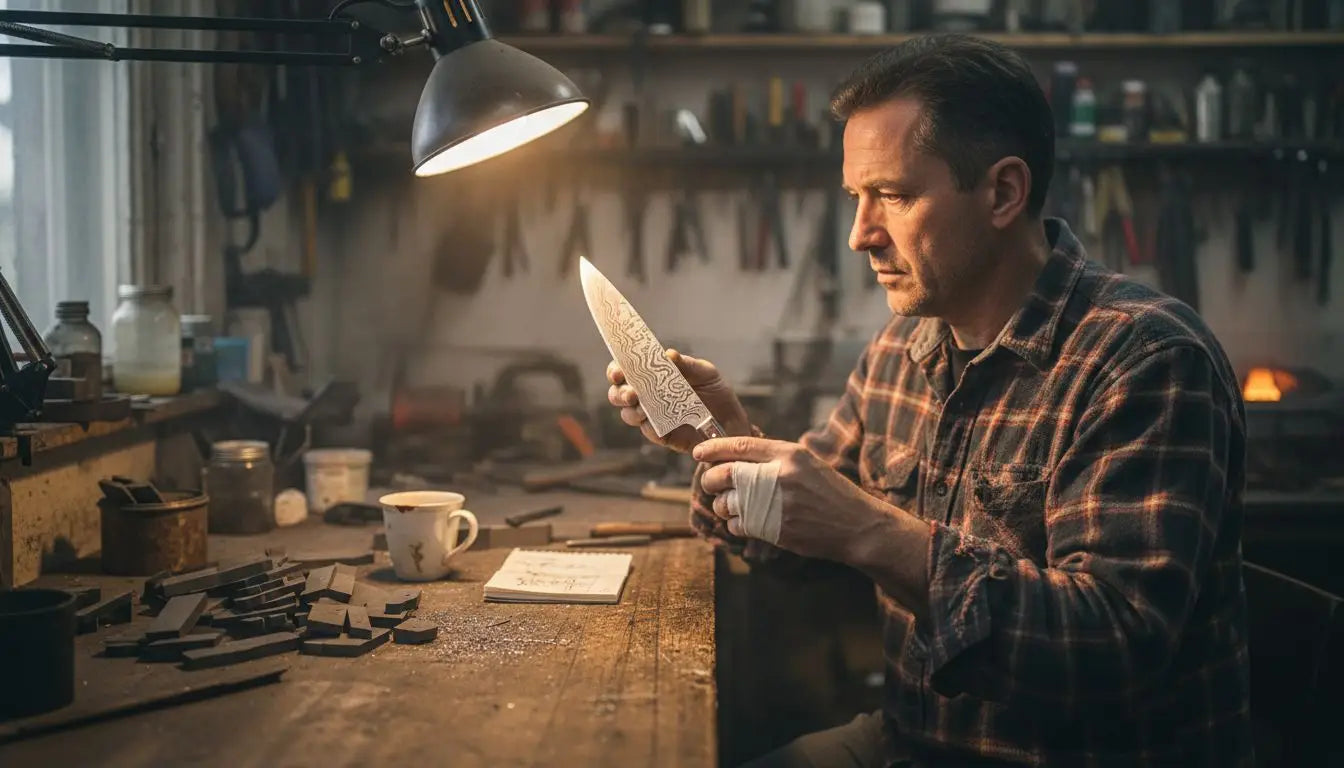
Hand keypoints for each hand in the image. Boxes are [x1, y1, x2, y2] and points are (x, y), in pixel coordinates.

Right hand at [606, 349, 752, 453]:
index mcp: (653, 376)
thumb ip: (687, 364)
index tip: (618, 371)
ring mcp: (652, 416)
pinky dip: (649, 426)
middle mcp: (647, 396)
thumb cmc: (716, 391)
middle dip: (619, 393)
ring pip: (628, 414)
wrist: (732, 419)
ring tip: (643, 409)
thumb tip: (668, 354)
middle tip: (631, 394)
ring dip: (631, 411)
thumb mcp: (705, 372)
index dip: (616, 370)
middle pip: (618, 394)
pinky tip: (656, 423)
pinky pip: (649, 431)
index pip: (626, 371)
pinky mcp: (662, 435)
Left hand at [693, 436, 890, 563]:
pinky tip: (745, 522)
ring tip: (730, 505)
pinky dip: (735, 524)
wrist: (857, 525)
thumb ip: (775, 458)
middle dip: (710, 479)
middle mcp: (780, 476)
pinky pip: (738, 525)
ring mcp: (776, 504)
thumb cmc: (831, 492)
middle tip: (709, 483)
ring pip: (727, 503)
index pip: (740, 446)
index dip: (713, 448)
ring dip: (722, 505)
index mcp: (789, 454)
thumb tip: (734, 456)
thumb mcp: (807, 463)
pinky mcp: (775, 529)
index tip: (698, 453)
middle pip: (725, 474)